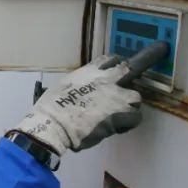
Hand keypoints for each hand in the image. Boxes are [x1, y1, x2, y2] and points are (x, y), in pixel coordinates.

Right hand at [17, 56, 142, 154]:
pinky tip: (118, 127)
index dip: (115, 66)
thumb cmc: (52, 107)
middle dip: (128, 80)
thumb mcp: (63, 85)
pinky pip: (136, 118)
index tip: (113, 73)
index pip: (111, 59)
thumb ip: (78, 84)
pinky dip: (128, 123)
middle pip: (129, 72)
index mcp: (90, 72)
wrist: (53, 123)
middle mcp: (107, 80)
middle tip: (121, 93)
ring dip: (129, 105)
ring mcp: (116, 97)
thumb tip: (81, 90)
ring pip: (136, 97)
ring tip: (119, 113)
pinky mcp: (121, 115)